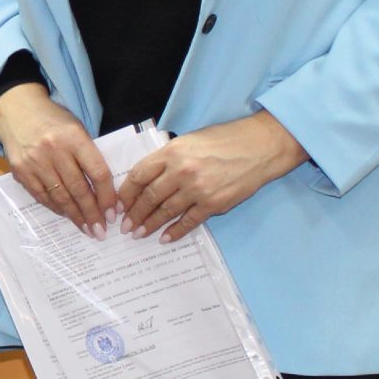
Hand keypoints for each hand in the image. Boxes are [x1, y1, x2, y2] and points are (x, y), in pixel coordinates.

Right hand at [0, 82, 113, 234]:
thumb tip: (105, 192)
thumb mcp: (77, 130)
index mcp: (74, 137)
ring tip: (86, 229)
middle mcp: (54, 150)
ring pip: (60, 196)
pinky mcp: (20, 170)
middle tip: (101, 231)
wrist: (16, 109)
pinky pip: (41, 195)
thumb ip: (89, 156)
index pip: (97, 172)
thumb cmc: (53, 121)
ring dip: (75, 216)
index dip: (107, 196)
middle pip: (79, 188)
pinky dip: (56, 207)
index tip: (112, 214)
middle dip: (92, 213)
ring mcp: (34, 161)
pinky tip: (66, 214)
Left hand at [117, 111, 307, 240]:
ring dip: (150, 225)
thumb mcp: (189, 140)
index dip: (126, 193)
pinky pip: (188, 221)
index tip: (118, 204)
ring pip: (165, 211)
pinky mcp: (214, 203)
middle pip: (149, 196)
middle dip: (134, 213)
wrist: (259, 147)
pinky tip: (165, 238)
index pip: (139, 175)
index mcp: (171, 152)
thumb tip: (147, 178)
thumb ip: (168, 158)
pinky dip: (175, 232)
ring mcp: (197, 189)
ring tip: (139, 233)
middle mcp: (181, 171)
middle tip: (125, 226)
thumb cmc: (224, 140)